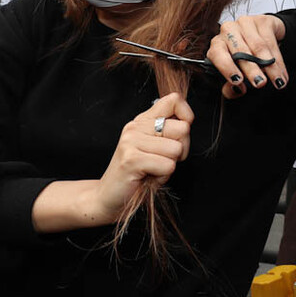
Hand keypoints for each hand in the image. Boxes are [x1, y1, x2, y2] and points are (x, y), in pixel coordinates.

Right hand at [92, 93, 193, 222]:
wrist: (108, 197)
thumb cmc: (137, 174)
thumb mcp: (154, 147)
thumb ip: (168, 131)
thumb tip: (187, 120)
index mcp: (142, 120)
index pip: (174, 99)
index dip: (187, 116)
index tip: (179, 135)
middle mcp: (136, 126)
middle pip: (183, 128)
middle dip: (181, 150)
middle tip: (162, 160)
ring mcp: (131, 141)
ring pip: (176, 149)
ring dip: (170, 166)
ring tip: (153, 170)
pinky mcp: (131, 159)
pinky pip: (167, 166)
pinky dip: (162, 177)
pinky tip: (147, 178)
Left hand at [208, 15, 286, 98]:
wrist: (262, 36)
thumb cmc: (244, 58)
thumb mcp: (236, 73)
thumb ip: (230, 87)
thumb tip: (238, 90)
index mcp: (217, 45)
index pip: (217, 54)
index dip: (227, 68)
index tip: (238, 81)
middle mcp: (228, 30)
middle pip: (240, 51)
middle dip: (251, 69)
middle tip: (260, 83)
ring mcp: (244, 23)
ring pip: (258, 47)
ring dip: (269, 66)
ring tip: (277, 81)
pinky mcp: (262, 20)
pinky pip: (271, 42)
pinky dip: (278, 60)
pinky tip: (282, 73)